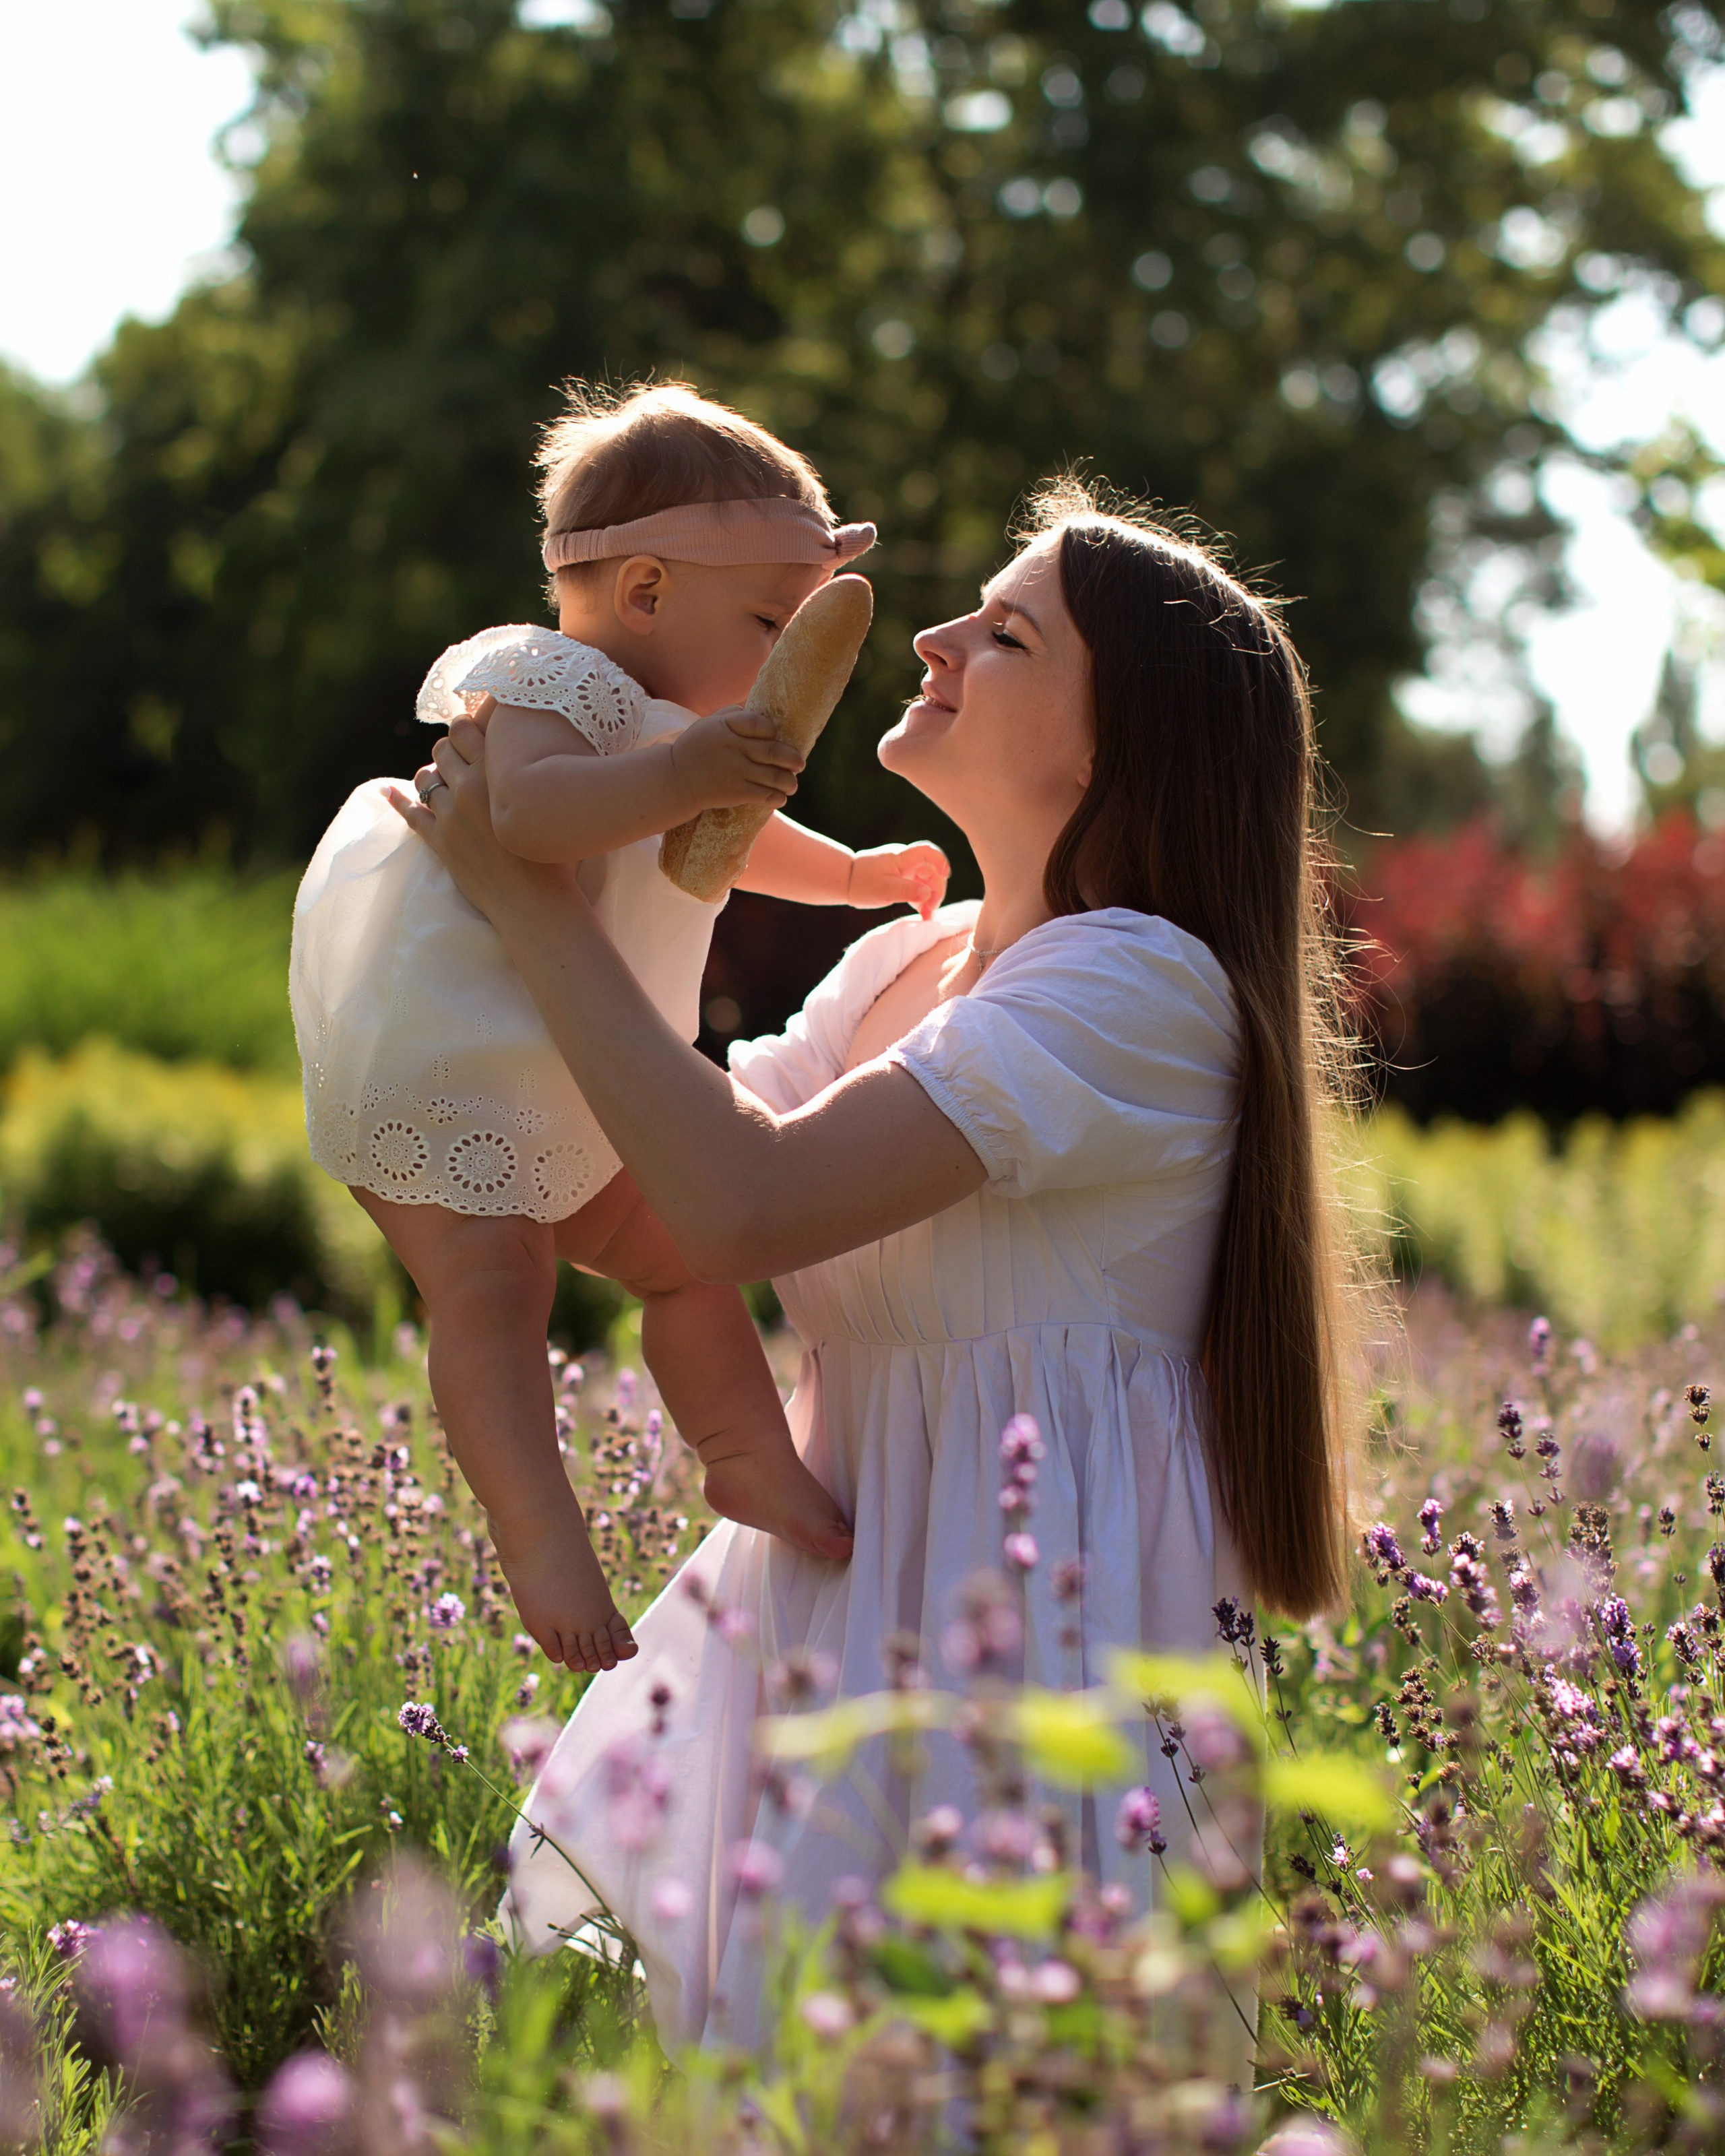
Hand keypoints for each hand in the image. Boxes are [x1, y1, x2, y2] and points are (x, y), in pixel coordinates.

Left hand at [389, 718, 567, 922]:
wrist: (534, 900)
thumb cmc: (554, 854)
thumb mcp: (545, 800)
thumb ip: (529, 774)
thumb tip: (525, 756)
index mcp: (495, 772)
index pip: (462, 729)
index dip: (462, 728)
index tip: (468, 733)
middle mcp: (467, 788)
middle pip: (441, 751)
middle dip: (447, 752)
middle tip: (458, 760)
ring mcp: (449, 815)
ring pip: (424, 778)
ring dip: (431, 775)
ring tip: (439, 780)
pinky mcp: (439, 841)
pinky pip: (410, 814)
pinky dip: (397, 800)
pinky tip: (387, 792)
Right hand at [668, 706, 803, 816]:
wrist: (675, 780)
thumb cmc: (697, 749)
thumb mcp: (709, 724)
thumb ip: (733, 715)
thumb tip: (761, 714)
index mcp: (726, 727)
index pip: (760, 724)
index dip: (772, 731)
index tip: (775, 737)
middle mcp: (733, 747)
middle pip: (773, 751)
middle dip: (792, 758)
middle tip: (800, 764)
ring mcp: (736, 771)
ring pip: (774, 776)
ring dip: (789, 782)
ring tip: (792, 784)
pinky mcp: (736, 792)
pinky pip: (764, 795)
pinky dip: (777, 797)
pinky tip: (780, 798)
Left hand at [847, 841, 950, 921]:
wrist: (844, 880)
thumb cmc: (862, 883)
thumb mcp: (885, 890)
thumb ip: (908, 891)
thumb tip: (928, 893)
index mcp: (902, 858)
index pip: (928, 853)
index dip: (941, 862)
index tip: (946, 877)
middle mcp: (905, 861)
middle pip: (930, 871)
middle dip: (935, 890)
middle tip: (931, 911)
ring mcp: (903, 869)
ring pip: (925, 880)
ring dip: (929, 897)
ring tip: (927, 916)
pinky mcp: (899, 878)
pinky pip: (916, 886)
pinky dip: (920, 898)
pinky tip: (921, 912)